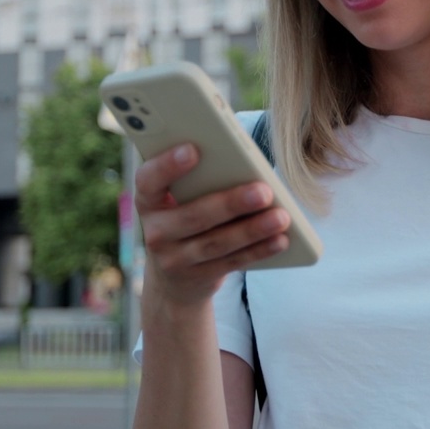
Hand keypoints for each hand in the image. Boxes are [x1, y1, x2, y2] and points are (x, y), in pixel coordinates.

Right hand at [135, 143, 290, 307]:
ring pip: (217, 243)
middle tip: (264, 191)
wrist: (174, 279)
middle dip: (232, 203)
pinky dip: (258, 250)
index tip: (193, 149)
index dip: (167, 165)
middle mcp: (155, 231)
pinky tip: (281, 239)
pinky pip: (232, 263)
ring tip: (282, 217)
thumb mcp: (181, 198)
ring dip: (252, 230)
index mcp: (149, 201)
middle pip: (193, 216)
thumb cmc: (186, 216)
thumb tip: (245, 165)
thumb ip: (201, 180)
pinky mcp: (198, 278)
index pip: (148, 180)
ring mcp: (174, 260)